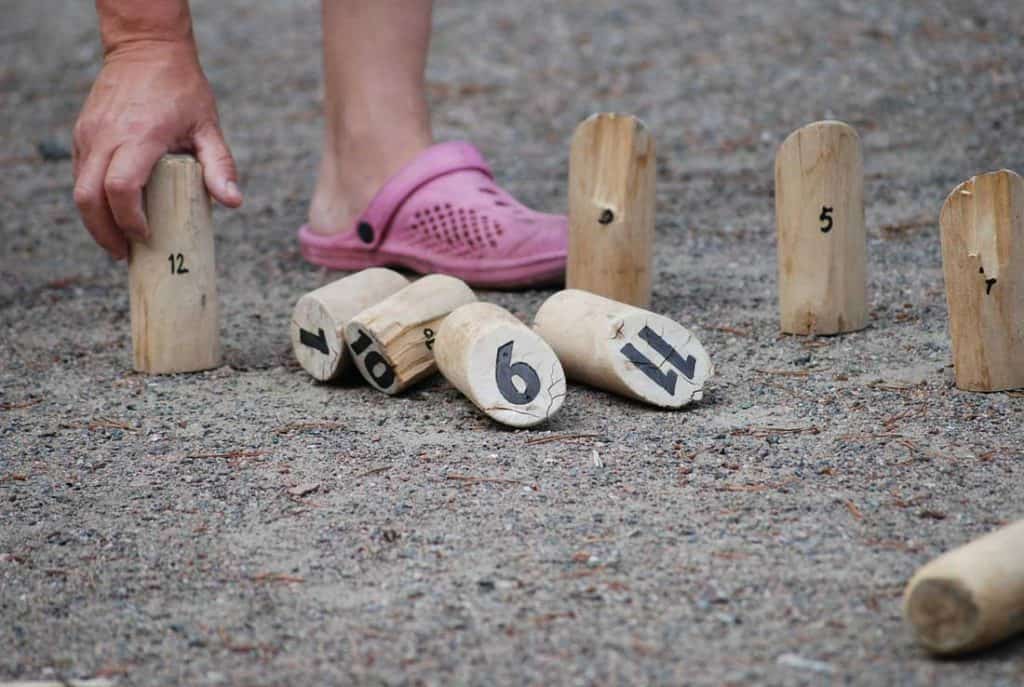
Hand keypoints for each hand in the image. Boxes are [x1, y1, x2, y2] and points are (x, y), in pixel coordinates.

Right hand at [72, 40, 241, 259]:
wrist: (146, 49)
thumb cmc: (182, 89)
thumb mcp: (208, 126)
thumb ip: (220, 165)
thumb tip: (234, 202)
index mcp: (139, 136)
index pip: (121, 188)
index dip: (129, 220)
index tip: (146, 237)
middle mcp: (107, 136)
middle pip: (89, 197)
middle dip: (104, 232)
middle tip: (125, 254)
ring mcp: (88, 134)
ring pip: (78, 188)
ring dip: (95, 220)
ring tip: (119, 240)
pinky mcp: (82, 133)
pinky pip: (79, 174)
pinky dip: (92, 199)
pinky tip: (113, 212)